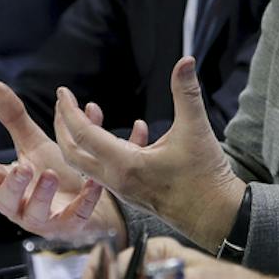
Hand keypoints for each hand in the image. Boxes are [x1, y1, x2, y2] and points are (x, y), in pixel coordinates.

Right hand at [0, 81, 125, 239]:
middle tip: (22, 167)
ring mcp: (46, 220)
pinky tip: (93, 182)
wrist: (92, 207)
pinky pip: (76, 217)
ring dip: (43, 194)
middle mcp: (23, 206)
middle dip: (14, 185)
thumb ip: (15, 120)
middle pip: (7, 201)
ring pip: (38, 214)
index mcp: (10, 185)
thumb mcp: (35, 146)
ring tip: (50, 174)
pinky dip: (85, 199)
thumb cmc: (56, 177)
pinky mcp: (71, 227)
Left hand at [55, 57, 243, 251]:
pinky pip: (106, 170)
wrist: (216, 218)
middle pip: (73, 153)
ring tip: (89, 112)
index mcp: (126, 165)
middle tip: (63, 102)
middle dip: (63, 126)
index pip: (83, 135)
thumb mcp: (196, 129)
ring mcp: (122, 190)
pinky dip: (107, 148)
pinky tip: (138, 130)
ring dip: (82, 138)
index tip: (62, 91)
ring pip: (87, 164)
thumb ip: (186, 92)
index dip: (69, 110)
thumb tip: (186, 60)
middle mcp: (117, 180)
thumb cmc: (206, 178)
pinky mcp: (132, 194)